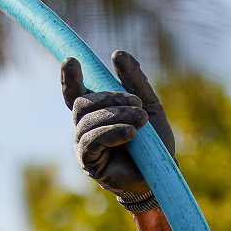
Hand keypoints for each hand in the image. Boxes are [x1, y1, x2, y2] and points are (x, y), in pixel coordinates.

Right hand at [61, 50, 175, 204]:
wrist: (161, 176)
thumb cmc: (154, 145)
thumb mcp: (149, 107)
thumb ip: (135, 82)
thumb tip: (117, 54)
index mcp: (97, 114)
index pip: (76, 92)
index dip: (70, 77)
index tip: (72, 60)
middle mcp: (86, 128)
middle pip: (84, 103)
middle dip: (111, 99)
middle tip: (138, 104)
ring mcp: (84, 145)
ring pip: (88, 121)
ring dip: (116, 115)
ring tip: (141, 120)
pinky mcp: (89, 162)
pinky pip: (91, 141)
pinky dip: (111, 132)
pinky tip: (130, 132)